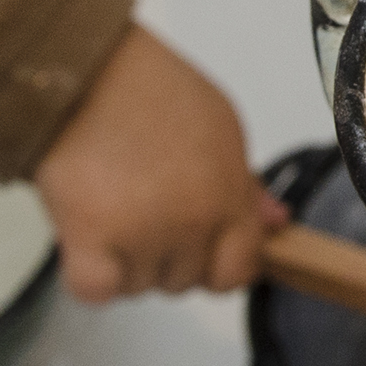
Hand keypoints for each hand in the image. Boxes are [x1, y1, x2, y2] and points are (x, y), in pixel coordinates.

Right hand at [31, 25, 283, 302]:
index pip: (239, 270)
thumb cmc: (153, 93)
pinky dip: (92, 277)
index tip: (203, 253)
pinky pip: (97, 291)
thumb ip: (246, 186)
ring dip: (124, 262)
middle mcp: (192, 221)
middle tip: (146, 212)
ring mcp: (143, 233)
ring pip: (140, 286)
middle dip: (167, 257)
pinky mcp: (90, 237)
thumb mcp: (222, 130)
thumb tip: (276, 222)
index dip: (219, 266)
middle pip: (186, 282)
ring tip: (114, 210)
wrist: (91, 74)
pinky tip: (90, 243)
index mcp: (229, 195)